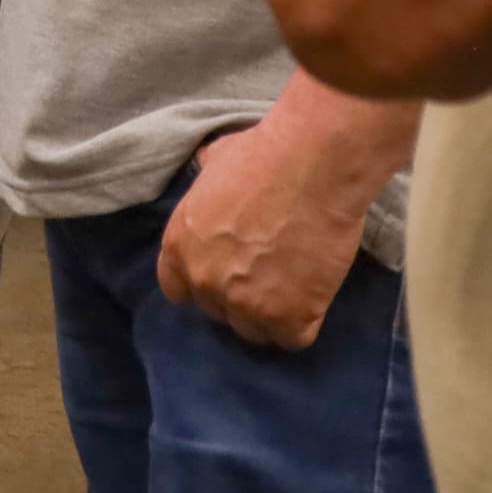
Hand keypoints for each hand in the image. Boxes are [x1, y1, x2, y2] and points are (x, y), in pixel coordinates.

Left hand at [157, 124, 368, 351]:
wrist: (312, 165)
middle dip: (239, 297)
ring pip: (254, 330)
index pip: (177, 289)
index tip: (225, 276)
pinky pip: (292, 338)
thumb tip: (207, 169)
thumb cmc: (264, 154)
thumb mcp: (214, 160)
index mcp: (179, 245)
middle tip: (269, 274)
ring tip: (294, 287)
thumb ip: (205, 181)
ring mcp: (245, 304)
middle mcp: (204, 280)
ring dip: (272, 315)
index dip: (202, 284)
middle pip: (217, 311)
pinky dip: (305, 323)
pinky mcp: (288, 317)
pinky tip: (314, 298)